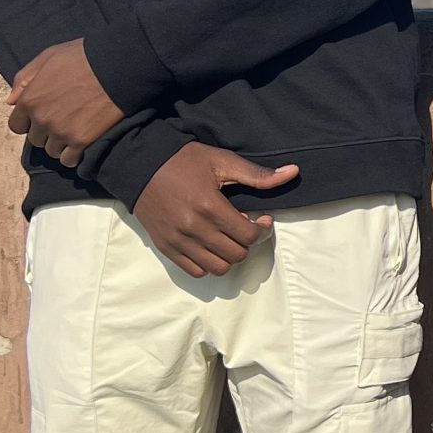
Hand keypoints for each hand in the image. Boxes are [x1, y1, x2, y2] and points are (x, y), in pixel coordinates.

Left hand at [7, 41, 124, 167]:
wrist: (118, 66)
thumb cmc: (84, 57)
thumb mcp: (48, 57)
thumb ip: (25, 78)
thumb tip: (10, 102)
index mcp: (30, 99)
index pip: (16, 125)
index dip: (29, 121)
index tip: (42, 117)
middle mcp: (42, 119)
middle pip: (36, 139)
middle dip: (46, 132)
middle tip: (64, 121)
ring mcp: (61, 132)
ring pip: (52, 151)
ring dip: (61, 144)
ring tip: (75, 131)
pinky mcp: (81, 141)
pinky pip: (69, 160)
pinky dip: (74, 156)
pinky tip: (81, 144)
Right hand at [133, 145, 299, 278]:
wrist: (140, 165)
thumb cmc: (183, 161)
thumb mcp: (221, 161)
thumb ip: (257, 174)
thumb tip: (292, 172)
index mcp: (209, 206)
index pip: (248, 235)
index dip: (262, 230)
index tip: (262, 220)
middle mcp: (193, 228)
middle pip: (236, 254)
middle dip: (248, 243)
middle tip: (246, 228)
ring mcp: (178, 241)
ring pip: (218, 268)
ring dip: (230, 256)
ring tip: (229, 238)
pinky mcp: (166, 247)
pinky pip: (195, 271)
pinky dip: (208, 264)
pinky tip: (211, 247)